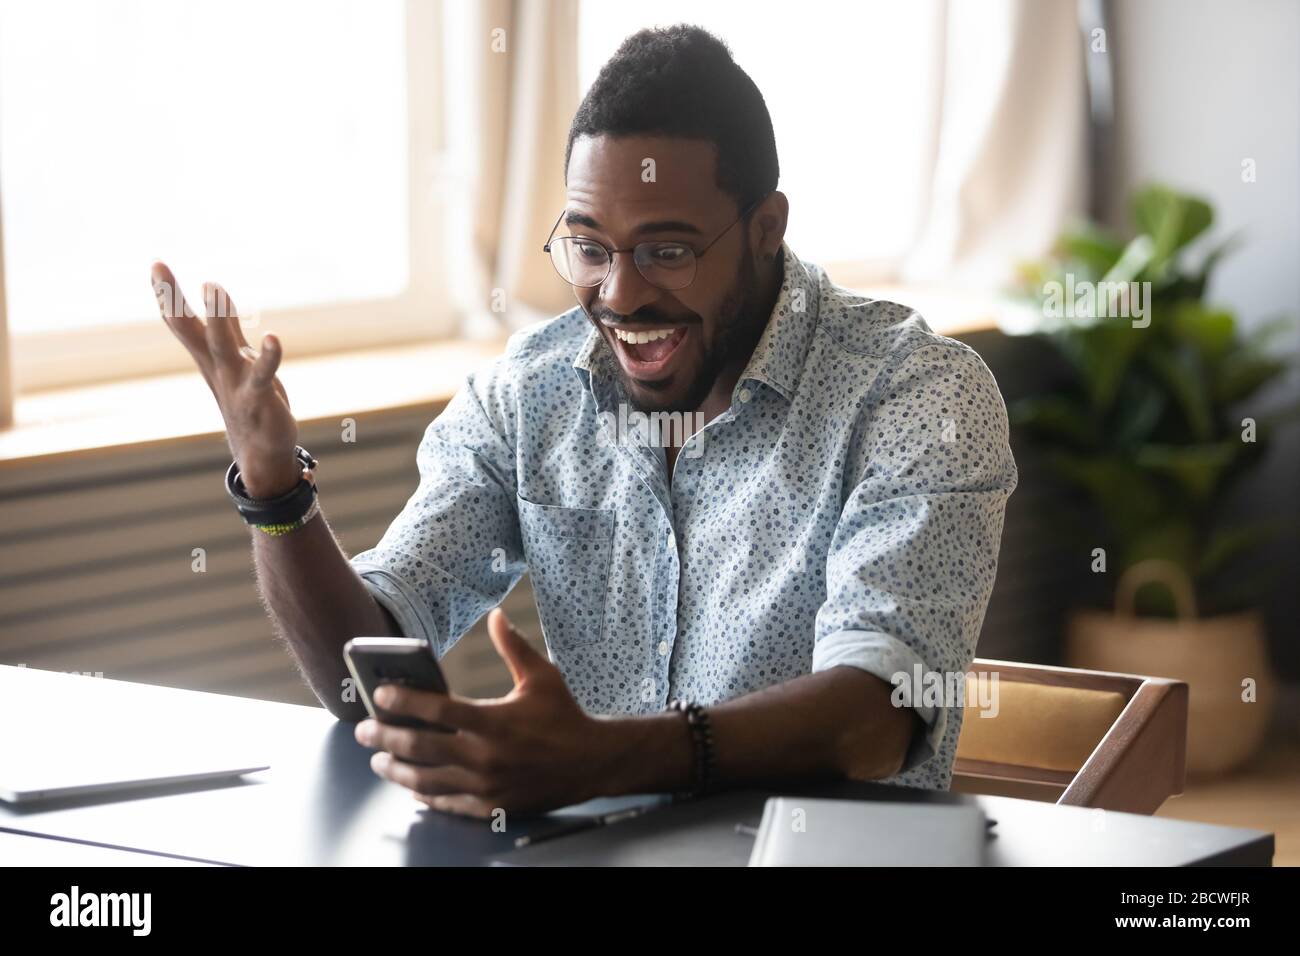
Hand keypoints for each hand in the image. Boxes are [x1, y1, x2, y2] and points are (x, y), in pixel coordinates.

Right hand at [150, 260, 301, 497]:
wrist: (261, 451)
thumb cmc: (249, 400)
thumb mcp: (236, 360)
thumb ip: (229, 329)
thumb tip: (218, 299)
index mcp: (209, 358)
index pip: (182, 323)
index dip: (167, 295)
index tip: (155, 264)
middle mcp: (216, 367)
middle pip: (191, 329)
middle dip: (175, 299)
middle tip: (159, 267)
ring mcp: (235, 382)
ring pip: (222, 345)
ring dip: (218, 316)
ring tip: (213, 285)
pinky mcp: (258, 397)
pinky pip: (262, 374)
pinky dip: (267, 356)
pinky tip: (272, 338)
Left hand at [354, 609, 617, 817]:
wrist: (593, 762)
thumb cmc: (565, 717)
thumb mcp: (543, 677)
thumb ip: (513, 647)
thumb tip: (497, 616)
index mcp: (494, 721)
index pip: (437, 710)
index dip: (403, 702)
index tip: (379, 695)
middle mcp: (485, 756)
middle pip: (420, 748)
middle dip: (385, 738)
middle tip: (363, 731)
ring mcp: (486, 785)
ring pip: (427, 781)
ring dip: (397, 771)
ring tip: (378, 761)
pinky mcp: (491, 806)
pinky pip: (448, 804)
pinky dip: (425, 796)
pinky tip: (411, 787)